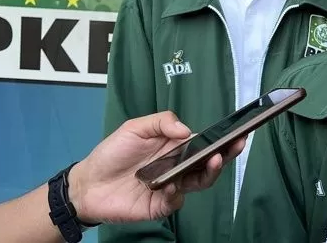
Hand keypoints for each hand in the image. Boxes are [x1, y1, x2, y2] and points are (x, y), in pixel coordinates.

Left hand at [67, 111, 243, 223]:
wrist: (88, 183)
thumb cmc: (112, 153)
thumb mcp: (135, 127)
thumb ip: (162, 122)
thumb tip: (187, 130)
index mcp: (177, 148)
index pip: (206, 144)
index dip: (223, 140)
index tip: (238, 134)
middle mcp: (179, 167)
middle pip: (210, 164)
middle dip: (226, 155)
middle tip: (236, 145)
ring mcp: (172, 187)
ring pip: (200, 183)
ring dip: (210, 173)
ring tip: (213, 161)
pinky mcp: (160, 206)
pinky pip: (176, 201)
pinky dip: (177, 192)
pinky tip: (172, 183)